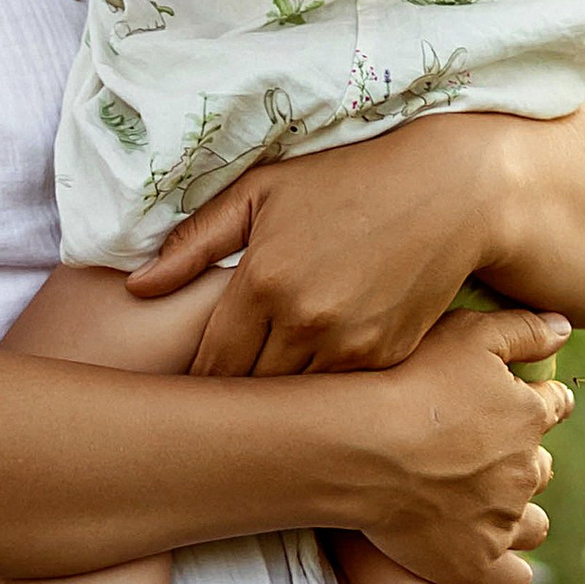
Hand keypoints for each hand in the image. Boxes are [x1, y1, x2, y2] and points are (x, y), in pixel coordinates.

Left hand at [131, 127, 513, 374]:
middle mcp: (305, 321)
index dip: (196, 379)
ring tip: (260, 395)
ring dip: (275, 399)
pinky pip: (337, 394)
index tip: (186, 383)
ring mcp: (350, 346)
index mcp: (263, 282)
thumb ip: (194, 241)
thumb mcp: (263, 192)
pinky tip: (310, 380)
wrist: (448, 193)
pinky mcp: (386, 358)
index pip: (211, 362)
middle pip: (248, 389)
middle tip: (215, 399)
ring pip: (292, 401)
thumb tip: (136, 286)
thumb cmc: (346, 183)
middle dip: (230, 394)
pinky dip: (321, 394)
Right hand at [342, 310, 572, 583]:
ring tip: (486, 509)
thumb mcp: (468, 334)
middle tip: (482, 456)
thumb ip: (522, 329)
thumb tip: (565, 327)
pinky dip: (506, 571)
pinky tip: (488, 560)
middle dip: (523, 461)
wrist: (360, 449)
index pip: (552, 404)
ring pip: (532, 524)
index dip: (536, 401)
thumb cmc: (406, 382)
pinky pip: (512, 578)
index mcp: (529, 415)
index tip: (514, 402)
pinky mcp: (475, 563)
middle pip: (541, 467)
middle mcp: (525, 471)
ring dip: (518, 516)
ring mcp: (502, 521)